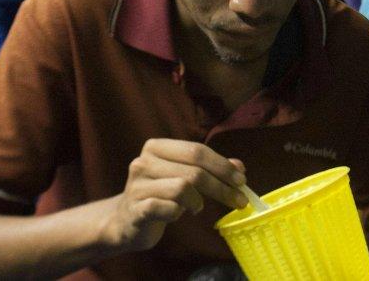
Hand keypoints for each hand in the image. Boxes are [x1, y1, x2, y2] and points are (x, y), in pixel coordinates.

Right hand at [103, 139, 248, 252]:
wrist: (126, 221)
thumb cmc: (160, 194)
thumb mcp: (184, 176)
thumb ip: (211, 169)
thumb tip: (239, 167)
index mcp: (157, 147)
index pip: (197, 151)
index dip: (222, 166)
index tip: (242, 181)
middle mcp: (144, 161)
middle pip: (194, 171)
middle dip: (222, 187)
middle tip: (239, 201)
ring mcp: (137, 185)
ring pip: (182, 188)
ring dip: (198, 201)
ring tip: (196, 207)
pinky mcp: (136, 209)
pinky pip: (168, 208)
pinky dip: (179, 213)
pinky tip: (178, 214)